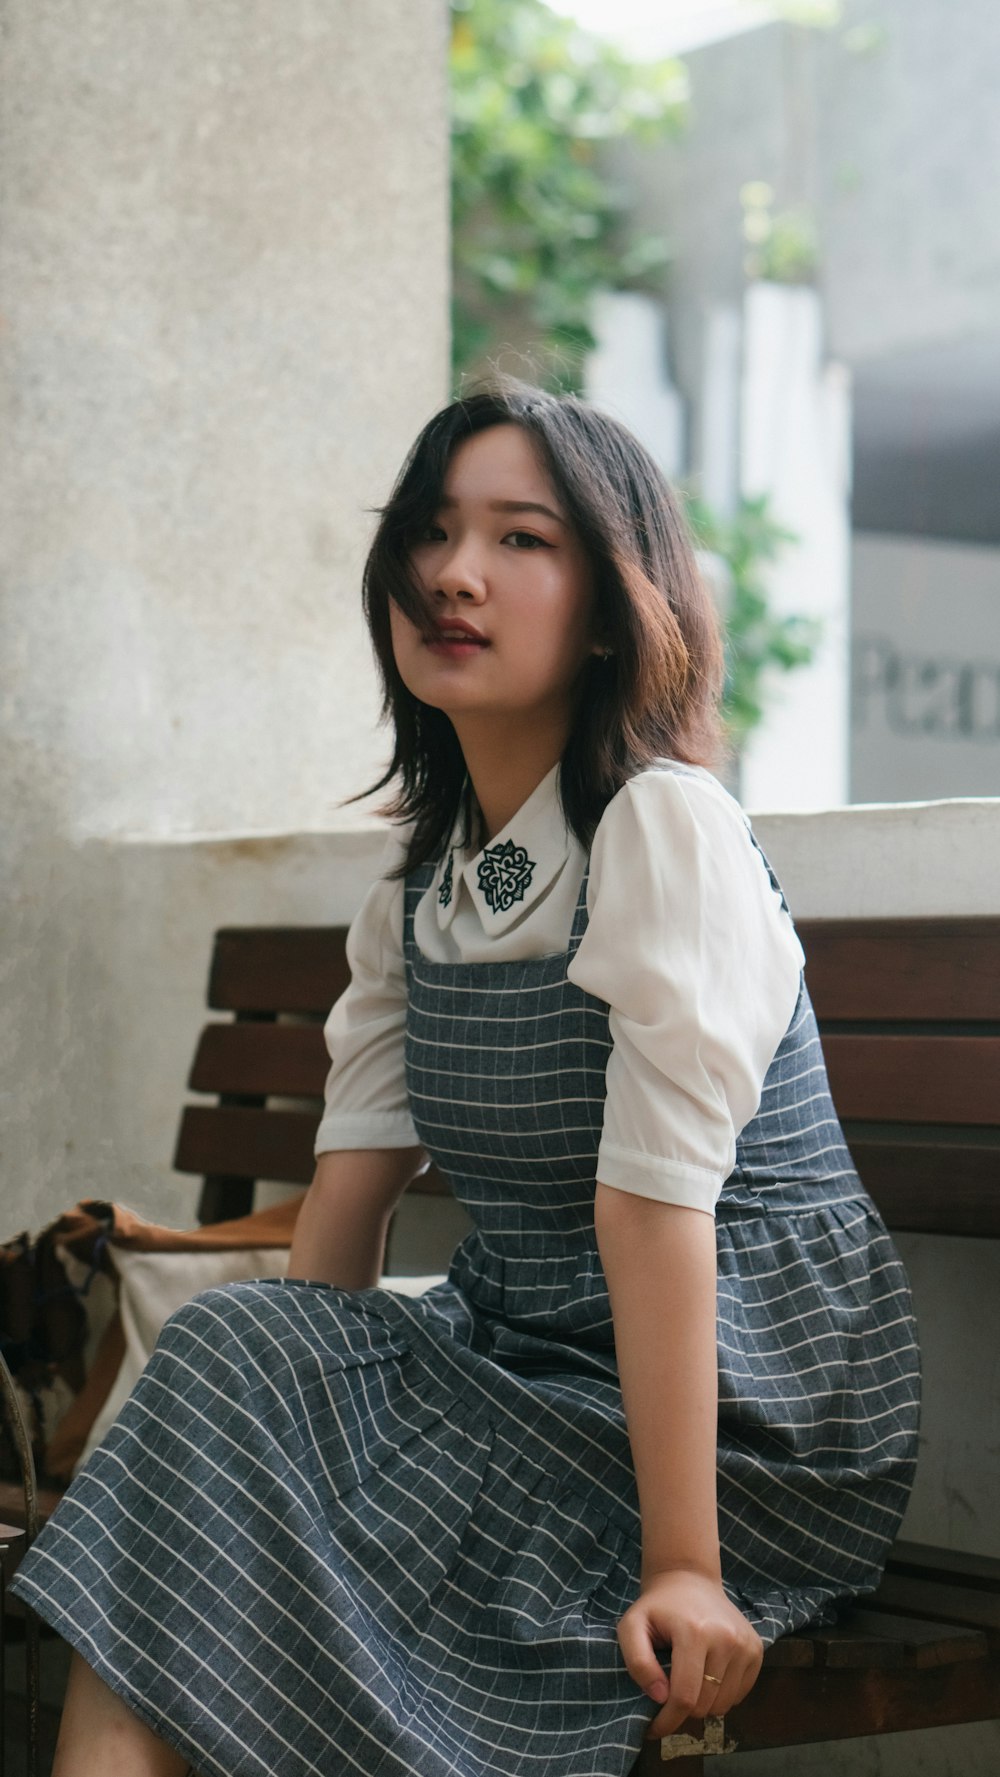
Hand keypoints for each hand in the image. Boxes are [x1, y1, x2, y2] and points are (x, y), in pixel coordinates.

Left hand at [616, 1567, 762, 1739]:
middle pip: (705, 1705)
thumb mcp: (631, 1627)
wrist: (689, 1580)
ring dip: (703, 1705)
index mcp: (695, 1632)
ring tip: (687, 1683)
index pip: (685, 1697)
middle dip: (683, 1711)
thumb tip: (660, 1697)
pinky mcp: (757, 1649)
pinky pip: (739, 1695)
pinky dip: (721, 1695)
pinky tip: (707, 1675)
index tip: (652, 1730)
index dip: (667, 1721)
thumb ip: (638, 1662)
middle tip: (668, 1697)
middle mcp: (727, 1639)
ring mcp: (746, 1644)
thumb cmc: (657, 1608)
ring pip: (724, 1705)